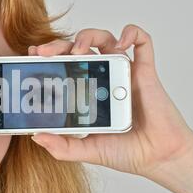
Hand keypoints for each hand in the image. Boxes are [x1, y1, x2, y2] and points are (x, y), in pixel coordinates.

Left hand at [29, 24, 192, 176]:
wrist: (159, 158)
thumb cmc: (127, 152)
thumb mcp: (88, 150)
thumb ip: (63, 147)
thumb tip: (37, 137)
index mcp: (89, 92)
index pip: (64, 67)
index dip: (48, 58)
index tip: (33, 58)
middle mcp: (104, 78)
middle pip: (78, 49)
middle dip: (58, 45)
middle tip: (44, 53)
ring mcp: (123, 73)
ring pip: (105, 39)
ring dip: (88, 36)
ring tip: (78, 50)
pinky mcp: (145, 72)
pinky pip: (143, 42)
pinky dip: (133, 33)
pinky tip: (121, 43)